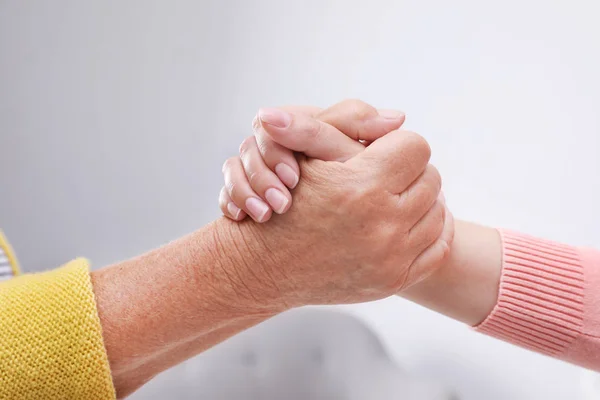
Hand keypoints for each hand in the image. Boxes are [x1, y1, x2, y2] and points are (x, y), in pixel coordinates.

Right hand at [218, 100, 452, 306]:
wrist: (267, 266)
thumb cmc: (283, 205)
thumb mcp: (303, 156)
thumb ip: (343, 124)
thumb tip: (397, 116)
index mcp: (362, 186)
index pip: (416, 147)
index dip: (398, 144)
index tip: (382, 151)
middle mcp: (382, 225)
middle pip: (431, 178)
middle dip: (410, 171)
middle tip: (387, 174)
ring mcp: (391, 258)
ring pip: (438, 212)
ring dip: (421, 200)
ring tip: (396, 196)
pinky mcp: (394, 280)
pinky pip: (439, 247)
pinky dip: (430, 231)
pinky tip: (410, 221)